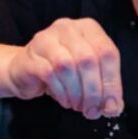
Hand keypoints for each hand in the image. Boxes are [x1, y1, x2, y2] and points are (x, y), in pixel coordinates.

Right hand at [6, 18, 123, 118]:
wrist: (25, 71)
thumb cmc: (62, 72)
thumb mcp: (88, 77)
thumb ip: (105, 90)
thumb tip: (112, 108)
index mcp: (88, 28)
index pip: (108, 53)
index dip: (112, 82)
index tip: (110, 106)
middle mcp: (67, 28)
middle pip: (88, 59)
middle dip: (93, 91)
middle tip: (92, 110)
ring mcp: (47, 39)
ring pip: (68, 65)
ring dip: (76, 92)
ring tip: (77, 105)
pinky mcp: (31, 55)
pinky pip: (49, 73)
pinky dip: (61, 92)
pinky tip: (65, 101)